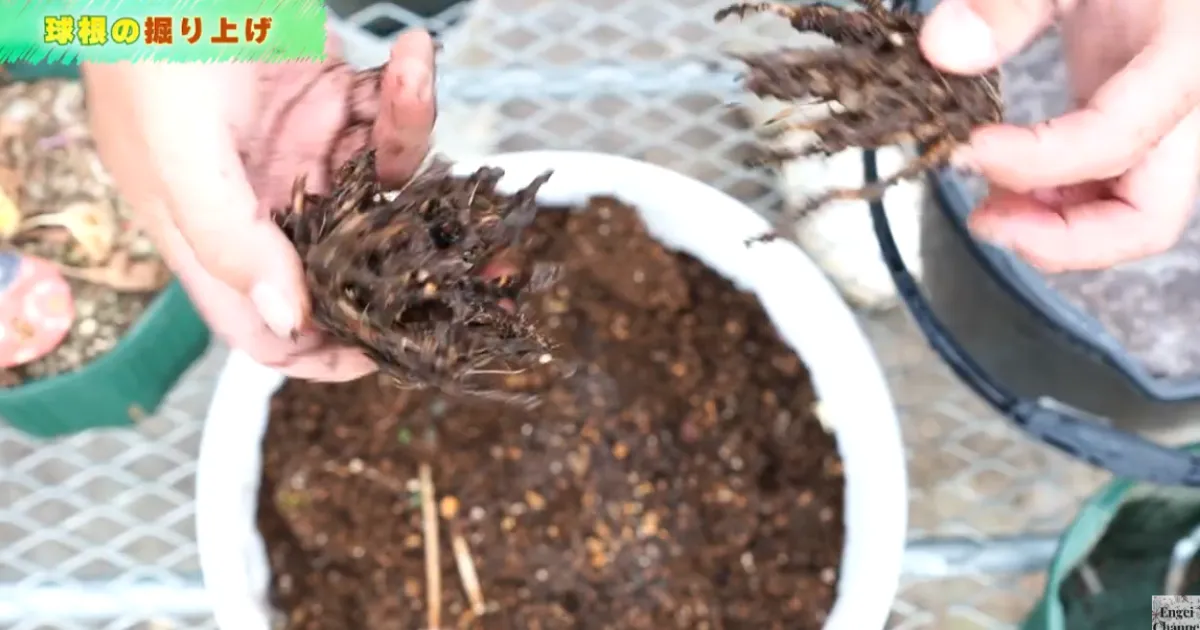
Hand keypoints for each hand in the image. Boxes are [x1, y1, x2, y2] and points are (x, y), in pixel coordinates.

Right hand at [82, 30, 436, 379]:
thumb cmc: (150, 40)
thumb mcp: (177, 146)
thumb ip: (227, 236)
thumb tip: (287, 320)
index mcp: (210, 233)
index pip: (263, 327)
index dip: (323, 353)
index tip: (390, 354)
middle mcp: (262, 202)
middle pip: (348, 261)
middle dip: (416, 260)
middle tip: (485, 262)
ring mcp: (300, 149)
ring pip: (382, 184)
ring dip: (409, 135)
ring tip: (408, 82)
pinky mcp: (329, 97)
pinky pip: (386, 116)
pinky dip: (407, 89)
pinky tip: (410, 54)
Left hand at [920, 0, 1199, 271]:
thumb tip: (943, 48)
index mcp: (1189, 50)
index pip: (1117, 137)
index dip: (1037, 161)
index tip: (965, 150)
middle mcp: (1190, 98)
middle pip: (1148, 215)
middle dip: (1062, 237)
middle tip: (985, 219)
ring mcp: (1164, 112)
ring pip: (1126, 212)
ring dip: (1052, 225)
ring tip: (983, 204)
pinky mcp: (1135, 109)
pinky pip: (1106, 181)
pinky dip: (1054, 194)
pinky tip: (1002, 174)